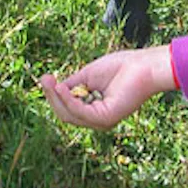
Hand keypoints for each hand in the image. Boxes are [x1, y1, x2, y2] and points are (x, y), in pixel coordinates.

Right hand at [39, 45, 174, 130]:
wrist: (143, 66)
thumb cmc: (120, 68)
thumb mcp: (88, 76)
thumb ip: (72, 85)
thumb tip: (54, 89)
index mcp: (93, 109)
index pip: (66, 108)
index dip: (54, 94)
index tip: (45, 77)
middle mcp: (96, 119)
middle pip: (65, 113)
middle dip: (52, 96)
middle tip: (44, 78)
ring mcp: (101, 121)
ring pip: (69, 114)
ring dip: (57, 97)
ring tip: (50, 81)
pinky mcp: (105, 118)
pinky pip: (81, 112)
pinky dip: (69, 100)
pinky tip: (61, 88)